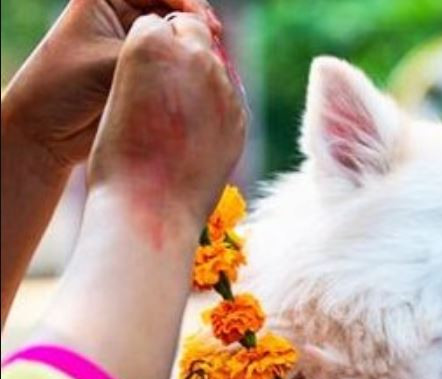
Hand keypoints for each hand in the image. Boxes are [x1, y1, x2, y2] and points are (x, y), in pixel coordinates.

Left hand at [1, 0, 219, 168]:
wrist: (47, 131)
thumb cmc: (66, 86)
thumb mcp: (113, 60)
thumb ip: (155, 53)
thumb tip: (199, 50)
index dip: (186, 1)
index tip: (204, 22)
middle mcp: (122, 15)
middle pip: (172, 8)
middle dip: (196, 21)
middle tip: (214, 38)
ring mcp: (135, 43)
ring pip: (177, 36)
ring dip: (195, 45)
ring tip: (212, 59)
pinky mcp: (145, 71)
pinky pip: (175, 62)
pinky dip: (191, 67)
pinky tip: (204, 75)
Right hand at [86, 12, 246, 241]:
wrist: (150, 210)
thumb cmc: (119, 158)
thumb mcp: (120, 97)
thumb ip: (152, 71)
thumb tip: (179, 64)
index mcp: (151, 44)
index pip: (157, 24)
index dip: (149, 48)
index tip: (144, 75)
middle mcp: (194, 59)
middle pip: (193, 33)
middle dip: (183, 52)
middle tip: (167, 88)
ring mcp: (223, 89)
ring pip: (215, 67)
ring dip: (201, 81)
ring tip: (178, 119)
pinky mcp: (241, 118)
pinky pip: (228, 100)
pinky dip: (215, 110)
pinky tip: (196, 136)